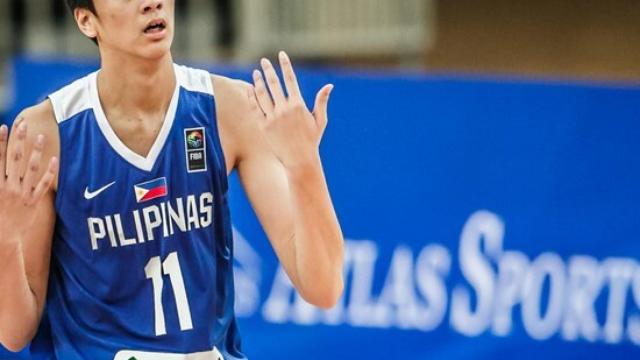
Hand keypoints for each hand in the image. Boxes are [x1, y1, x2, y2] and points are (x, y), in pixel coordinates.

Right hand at [0, 121, 57, 242]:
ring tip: (42, 136)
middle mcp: (9, 187)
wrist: (2, 239)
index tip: (3, 127)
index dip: (0, 142)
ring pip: (31, 168)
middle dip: (19, 141)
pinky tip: (55, 160)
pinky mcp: (33, 201)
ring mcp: (22, 194)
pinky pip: (44, 185)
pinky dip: (50, 172)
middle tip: (24, 124)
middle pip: (15, 159)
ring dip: (36, 151)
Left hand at [251, 51, 332, 168]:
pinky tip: (249, 89)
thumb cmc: (311, 140)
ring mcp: (273, 117)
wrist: (299, 160)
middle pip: (274, 84)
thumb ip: (322, 101)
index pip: (290, 79)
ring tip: (255, 73)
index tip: (281, 55)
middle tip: (263, 61)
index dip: (285, 65)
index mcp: (298, 105)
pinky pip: (255, 108)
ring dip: (258, 82)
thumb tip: (329, 86)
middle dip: (268, 70)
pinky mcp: (264, 126)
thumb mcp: (320, 120)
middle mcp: (284, 109)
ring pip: (262, 94)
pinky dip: (252, 97)